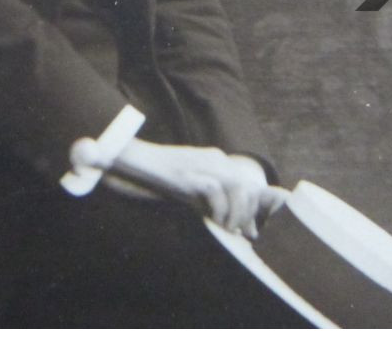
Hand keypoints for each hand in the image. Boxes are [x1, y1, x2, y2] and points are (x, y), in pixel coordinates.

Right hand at [107, 139, 284, 238]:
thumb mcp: (194, 190)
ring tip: (228, 228)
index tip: (250, 230)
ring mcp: (202, 164)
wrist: (137, 159)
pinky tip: (214, 222)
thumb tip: (239, 228)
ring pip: (237, 186)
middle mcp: (215, 159)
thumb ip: (215, 205)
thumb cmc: (163, 178)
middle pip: (247, 186)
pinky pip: (214, 190)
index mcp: (218, 160)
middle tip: (239, 232)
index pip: (249, 183)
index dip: (254, 208)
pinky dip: (219, 209)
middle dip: (248, 214)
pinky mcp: (188, 173)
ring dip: (237, 213)